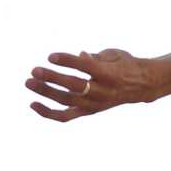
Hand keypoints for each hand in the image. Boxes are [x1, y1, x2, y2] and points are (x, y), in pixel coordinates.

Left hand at [26, 49, 154, 122]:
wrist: (141, 85)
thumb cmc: (125, 64)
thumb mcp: (114, 54)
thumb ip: (95, 57)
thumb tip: (78, 56)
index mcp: (111, 73)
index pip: (86, 67)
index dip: (68, 61)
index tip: (51, 56)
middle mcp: (103, 91)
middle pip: (74, 86)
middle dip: (52, 78)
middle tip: (34, 70)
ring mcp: (95, 104)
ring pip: (66, 101)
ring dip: (45, 92)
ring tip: (29, 82)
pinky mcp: (89, 112)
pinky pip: (65, 116)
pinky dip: (47, 112)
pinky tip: (33, 103)